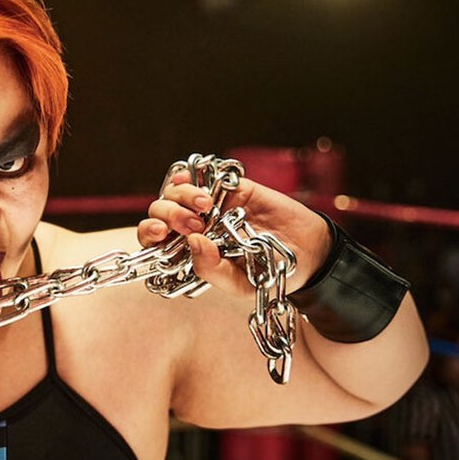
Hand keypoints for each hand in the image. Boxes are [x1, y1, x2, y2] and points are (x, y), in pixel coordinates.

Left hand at [137, 168, 332, 295]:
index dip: (150, 234)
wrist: (309, 252)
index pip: (154, 242)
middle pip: (158, 214)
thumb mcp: (240, 283)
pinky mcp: (229, 188)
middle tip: (194, 223)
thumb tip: (192, 241)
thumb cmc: (271, 273)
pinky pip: (201, 176)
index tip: (162, 233)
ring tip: (207, 206)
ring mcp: (210, 207)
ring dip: (182, 196)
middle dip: (168, 214)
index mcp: (189, 254)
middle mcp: (194, 229)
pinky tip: (202, 186)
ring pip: (173, 193)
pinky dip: (193, 176)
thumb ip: (211, 269)